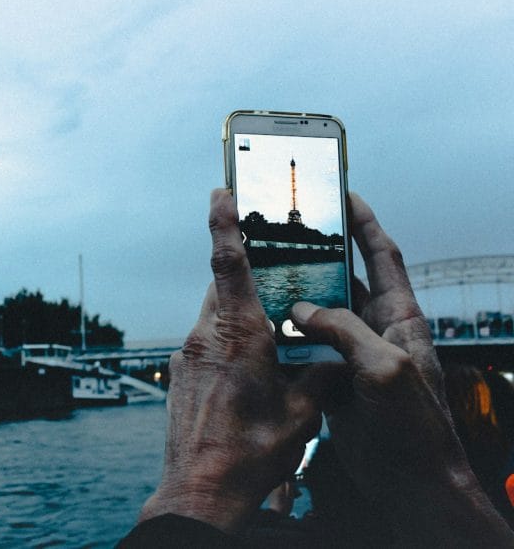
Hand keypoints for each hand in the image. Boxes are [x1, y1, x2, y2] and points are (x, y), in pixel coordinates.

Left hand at [139, 189, 321, 532]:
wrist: (200, 490)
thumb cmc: (251, 453)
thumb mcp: (304, 413)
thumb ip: (322, 376)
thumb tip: (337, 360)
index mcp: (239, 333)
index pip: (227, 262)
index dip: (224, 223)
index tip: (220, 191)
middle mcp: (206, 336)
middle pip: (224, 287)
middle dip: (247, 275)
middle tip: (270, 266)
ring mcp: (186, 355)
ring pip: (214, 316)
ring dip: (239, 313)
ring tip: (268, 332)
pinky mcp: (179, 374)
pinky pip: (205, 342)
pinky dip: (226, 342)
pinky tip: (246, 372)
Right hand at [290, 193, 513, 544]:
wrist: (413, 483)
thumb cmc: (415, 427)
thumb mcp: (383, 367)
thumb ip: (343, 330)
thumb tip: (301, 307)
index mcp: (400, 318)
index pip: (384, 257)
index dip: (365, 223)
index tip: (343, 195)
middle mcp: (378, 332)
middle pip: (346, 281)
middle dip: (319, 257)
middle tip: (287, 234)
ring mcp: (356, 357)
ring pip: (321, 316)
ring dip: (296, 299)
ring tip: (265, 277)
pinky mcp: (338, 382)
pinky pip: (308, 350)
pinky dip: (287, 338)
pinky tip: (264, 329)